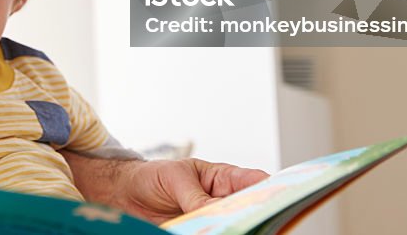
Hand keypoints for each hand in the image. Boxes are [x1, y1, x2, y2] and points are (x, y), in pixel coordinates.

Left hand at [118, 158, 268, 222]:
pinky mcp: (198, 233)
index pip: (255, 182)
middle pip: (249, 211)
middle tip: (262, 225)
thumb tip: (214, 211)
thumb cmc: (153, 176)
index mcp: (222, 178)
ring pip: (235, 228)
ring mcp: (212, 220)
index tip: (280, 199)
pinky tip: (216, 234)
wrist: (126, 194)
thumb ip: (196, 197)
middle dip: (258, 217)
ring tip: (238, 231)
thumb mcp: (175, 179)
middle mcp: (222, 201)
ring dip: (238, 230)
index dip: (272, 189)